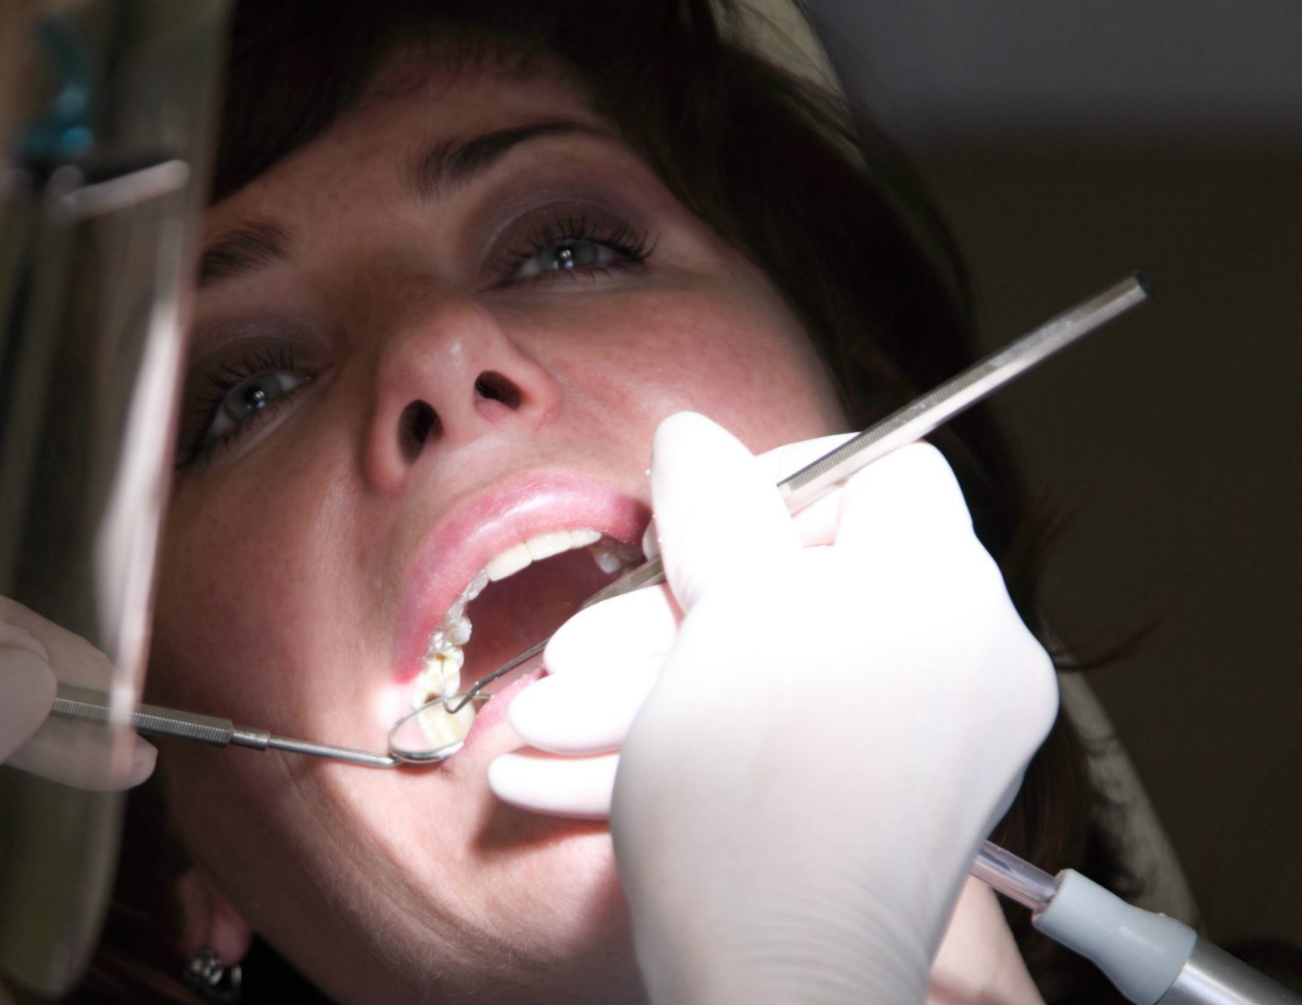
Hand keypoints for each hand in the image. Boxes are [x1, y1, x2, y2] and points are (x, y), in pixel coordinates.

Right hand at [489, 413, 1056, 1002]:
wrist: (772, 983)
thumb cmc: (751, 804)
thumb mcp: (717, 617)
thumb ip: (714, 506)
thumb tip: (697, 435)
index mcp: (943, 589)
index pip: (887, 472)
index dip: (783, 477)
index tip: (701, 514)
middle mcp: (963, 659)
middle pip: (810, 581)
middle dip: (677, 610)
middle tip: (594, 646)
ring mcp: (935, 740)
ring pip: (778, 669)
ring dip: (656, 688)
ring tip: (553, 728)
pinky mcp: (895, 803)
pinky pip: (789, 738)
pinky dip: (696, 742)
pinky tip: (575, 771)